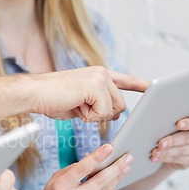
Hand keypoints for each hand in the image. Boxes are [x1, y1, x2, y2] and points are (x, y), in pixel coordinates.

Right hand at [32, 66, 149, 121]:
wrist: (34, 93)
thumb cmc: (51, 99)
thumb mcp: (80, 104)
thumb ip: (97, 105)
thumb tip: (114, 114)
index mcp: (98, 75)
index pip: (125, 81)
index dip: (140, 85)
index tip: (154, 87)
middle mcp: (102, 73)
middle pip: (120, 106)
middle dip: (102, 114)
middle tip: (78, 106)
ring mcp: (100, 78)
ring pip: (113, 110)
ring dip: (93, 115)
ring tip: (74, 104)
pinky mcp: (96, 86)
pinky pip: (103, 112)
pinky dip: (88, 116)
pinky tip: (74, 105)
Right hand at [32, 144, 133, 189]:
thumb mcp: (56, 178)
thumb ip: (74, 169)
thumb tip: (97, 161)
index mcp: (60, 187)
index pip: (82, 169)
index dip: (97, 157)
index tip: (110, 147)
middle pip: (100, 181)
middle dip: (116, 168)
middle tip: (128, 157)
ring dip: (117, 178)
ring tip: (126, 167)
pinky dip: (111, 188)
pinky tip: (116, 180)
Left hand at [150, 115, 188, 169]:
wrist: (175, 144)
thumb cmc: (174, 128)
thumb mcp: (175, 122)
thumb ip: (172, 121)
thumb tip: (158, 122)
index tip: (178, 124)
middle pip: (188, 138)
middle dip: (172, 141)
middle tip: (160, 143)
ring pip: (183, 151)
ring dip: (167, 152)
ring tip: (155, 152)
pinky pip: (180, 160)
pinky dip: (166, 158)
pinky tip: (158, 157)